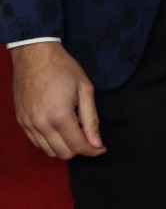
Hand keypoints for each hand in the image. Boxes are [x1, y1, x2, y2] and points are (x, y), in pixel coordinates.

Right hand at [11, 41, 106, 159]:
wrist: (35, 54)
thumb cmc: (62, 68)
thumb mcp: (84, 89)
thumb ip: (91, 119)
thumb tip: (97, 143)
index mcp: (60, 117)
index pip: (78, 146)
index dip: (93, 150)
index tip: (101, 148)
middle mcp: (42, 125)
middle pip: (63, 154)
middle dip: (79, 148)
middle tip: (88, 134)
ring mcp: (29, 124)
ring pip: (49, 151)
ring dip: (64, 146)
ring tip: (73, 128)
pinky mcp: (22, 122)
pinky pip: (37, 143)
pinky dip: (49, 141)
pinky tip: (58, 126)